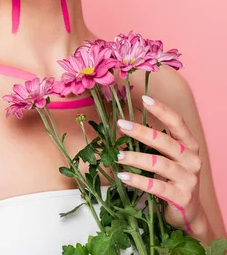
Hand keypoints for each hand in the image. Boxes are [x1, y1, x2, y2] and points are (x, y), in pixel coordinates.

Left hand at [115, 94, 208, 236]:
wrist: (189, 213)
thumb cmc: (174, 178)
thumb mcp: (170, 158)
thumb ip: (155, 143)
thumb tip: (125, 125)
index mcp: (190, 145)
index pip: (178, 122)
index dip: (162, 109)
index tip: (144, 98)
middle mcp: (192, 160)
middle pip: (165, 141)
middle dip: (141, 132)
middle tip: (121, 125)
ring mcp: (188, 179)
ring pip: (159, 164)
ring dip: (136, 158)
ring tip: (118, 155)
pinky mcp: (181, 197)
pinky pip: (156, 187)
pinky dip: (138, 180)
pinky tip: (123, 176)